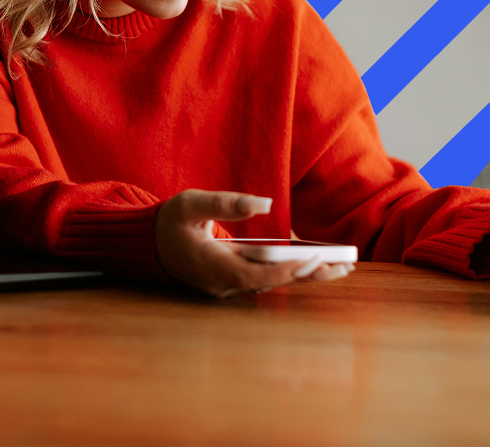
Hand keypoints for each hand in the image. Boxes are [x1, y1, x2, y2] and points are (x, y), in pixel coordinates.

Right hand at [155, 189, 354, 297]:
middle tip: (343, 266)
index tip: (312, 260)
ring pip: (271, 283)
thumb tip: (264, 203)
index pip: (254, 274)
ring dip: (304, 276)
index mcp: (210, 264)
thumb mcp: (191, 203)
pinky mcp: (230, 282)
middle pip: (271, 282)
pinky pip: (265, 280)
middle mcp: (221, 282)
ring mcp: (225, 286)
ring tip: (340, 266)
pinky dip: (290, 273)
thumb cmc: (169, 222)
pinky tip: (314, 265)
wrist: (146, 246)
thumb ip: (226, 203)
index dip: (284, 270)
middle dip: (308, 275)